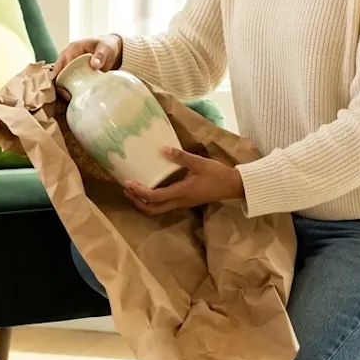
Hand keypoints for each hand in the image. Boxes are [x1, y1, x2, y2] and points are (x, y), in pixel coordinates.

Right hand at [52, 34, 122, 99]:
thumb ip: (101, 55)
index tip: (67, 89)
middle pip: (57, 73)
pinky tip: (74, 97)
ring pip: (61, 79)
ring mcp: (70, 66)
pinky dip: (69, 89)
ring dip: (64, 89)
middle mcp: (68, 57)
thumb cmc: (108, 46)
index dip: (61, 78)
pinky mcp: (75, 73)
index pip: (60, 65)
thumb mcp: (106, 48)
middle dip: (60, 86)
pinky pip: (67, 82)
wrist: (114, 50)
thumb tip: (94, 64)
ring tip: (71, 99)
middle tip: (69, 97)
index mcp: (72, 49)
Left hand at [123, 147, 245, 215]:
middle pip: (152, 210)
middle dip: (137, 202)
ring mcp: (182, 203)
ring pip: (158, 210)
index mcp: (180, 193)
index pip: (153, 197)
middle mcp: (179, 202)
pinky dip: (153, 201)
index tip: (127, 183)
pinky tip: (151, 188)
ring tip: (134, 190)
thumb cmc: (217, 174)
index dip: (138, 192)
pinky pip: (164, 205)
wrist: (233, 186)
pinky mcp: (185, 201)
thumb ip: (180, 156)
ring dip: (144, 203)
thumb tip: (162, 149)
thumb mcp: (199, 162)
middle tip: (127, 189)